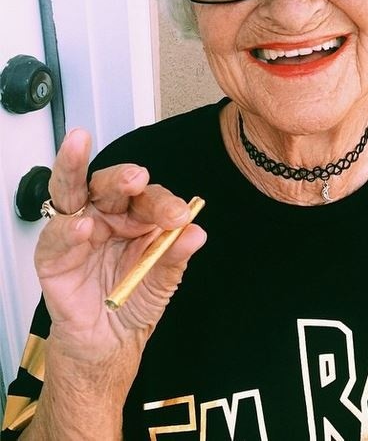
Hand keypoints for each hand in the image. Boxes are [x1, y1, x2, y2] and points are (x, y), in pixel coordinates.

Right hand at [35, 128, 206, 369]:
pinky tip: (82, 225)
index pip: (150, 198)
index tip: (179, 215)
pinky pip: (57, 235)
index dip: (165, 203)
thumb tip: (196, 232)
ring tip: (79, 147)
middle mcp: (108, 216)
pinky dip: (68, 228)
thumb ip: (176, 256)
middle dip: (123, 176)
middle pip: (111, 184)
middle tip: (137, 177)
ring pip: (71, 189)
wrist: (110, 339)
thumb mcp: (163, 280)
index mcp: (138, 217)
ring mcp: (79, 230)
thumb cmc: (135, 300)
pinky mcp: (54, 254)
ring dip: (74, 166)